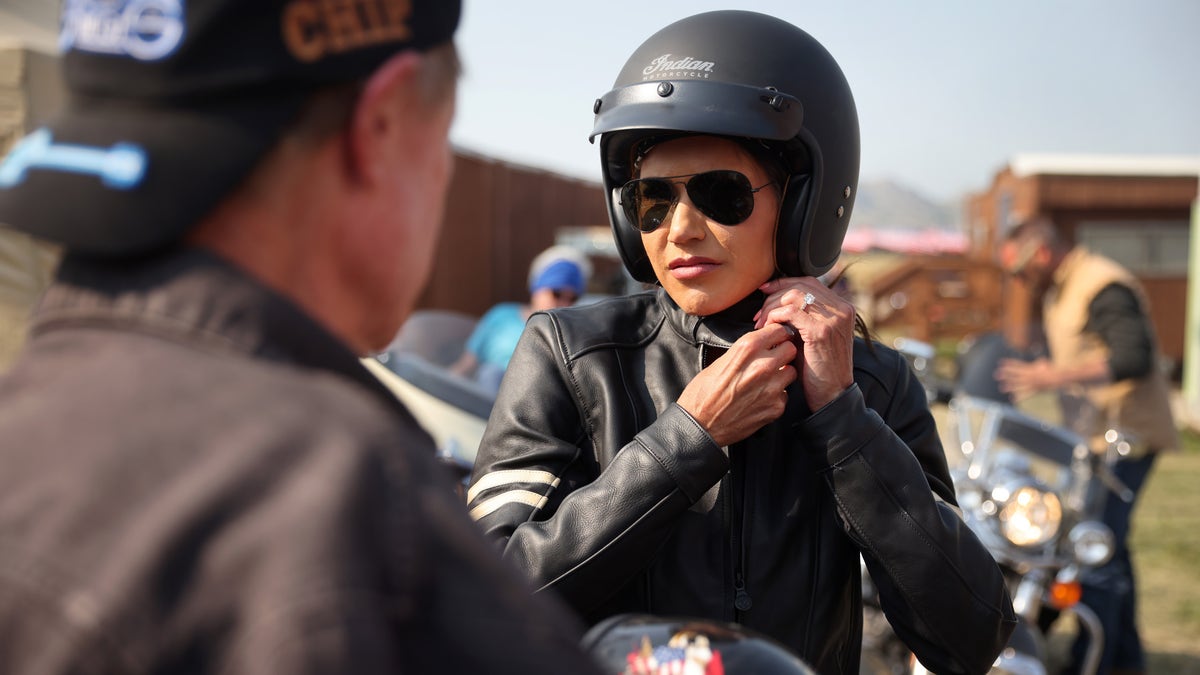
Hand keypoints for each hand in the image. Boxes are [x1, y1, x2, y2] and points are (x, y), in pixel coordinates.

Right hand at [676, 323, 797, 446]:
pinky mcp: (776, 407)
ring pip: (791, 372)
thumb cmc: (703, 393)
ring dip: (782, 374)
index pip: (779, 330)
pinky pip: (785, 394)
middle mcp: (763, 365)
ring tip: (766, 380)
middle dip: (783, 352)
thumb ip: (743, 351)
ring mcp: (772, 387)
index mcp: (747, 349)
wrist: (700, 425)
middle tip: (773, 359)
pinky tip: (760, 398)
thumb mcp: (720, 361)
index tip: (775, 339)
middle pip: (791, 349)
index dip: (777, 334)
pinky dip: (776, 395)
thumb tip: (759, 345)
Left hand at [754, 278, 854, 411]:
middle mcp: (841, 308)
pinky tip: (770, 329)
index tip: (764, 291)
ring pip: (794, 295)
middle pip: (800, 285)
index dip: (783, 283)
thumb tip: (776, 300)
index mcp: (841, 307)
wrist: (832, 394)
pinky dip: (775, 317)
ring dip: (772, 307)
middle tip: (759, 314)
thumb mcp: (813, 335)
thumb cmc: (818, 368)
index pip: (808, 282)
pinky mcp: (821, 331)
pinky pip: (791, 312)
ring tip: (762, 323)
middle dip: (774, 296)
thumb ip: (802, 316)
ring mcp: (833, 318)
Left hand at [994, 357, 1055, 399]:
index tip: (1000, 362)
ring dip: (1010, 386)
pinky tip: (1013, 399)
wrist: (1060, 377)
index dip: (1009, 363)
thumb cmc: (1053, 370)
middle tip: (996, 374)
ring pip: (1018, 384)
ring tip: (1001, 388)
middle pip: (1015, 374)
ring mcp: (1032, 383)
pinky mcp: (1036, 390)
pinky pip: (1026, 394)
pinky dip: (1020, 397)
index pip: (1017, 365)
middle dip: (1005, 374)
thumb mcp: (1044, 364)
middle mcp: (1030, 375)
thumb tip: (1038, 360)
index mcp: (1031, 368)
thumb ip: (1039, 363)